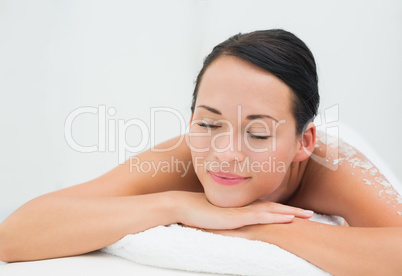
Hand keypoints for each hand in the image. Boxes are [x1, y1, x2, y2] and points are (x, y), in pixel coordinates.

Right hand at [172, 191, 313, 229]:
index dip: (283, 210)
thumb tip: (233, 225)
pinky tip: (288, 218)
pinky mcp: (236, 217)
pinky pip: (260, 217)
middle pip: (274, 208)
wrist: (184, 206)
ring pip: (271, 211)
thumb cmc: (199, 212)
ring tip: (307, 215)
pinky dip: (276, 217)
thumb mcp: (217, 218)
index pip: (267, 208)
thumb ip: (228, 220)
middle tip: (312, 213)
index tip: (298, 212)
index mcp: (241, 208)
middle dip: (294, 211)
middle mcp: (244, 208)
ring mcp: (241, 212)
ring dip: (291, 213)